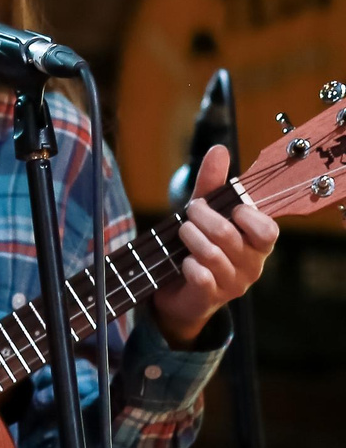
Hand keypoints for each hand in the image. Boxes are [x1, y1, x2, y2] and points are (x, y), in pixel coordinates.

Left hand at [151, 143, 278, 346]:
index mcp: (258, 243)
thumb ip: (213, 183)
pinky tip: (183, 260)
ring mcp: (233, 284)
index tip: (229, 206)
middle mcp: (252, 265)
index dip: (247, 215)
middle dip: (203, 217)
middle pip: (230, 236)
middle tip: (190, 211)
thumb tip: (219, 149)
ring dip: (191, 237)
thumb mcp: (206, 212)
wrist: (179, 289)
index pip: (268, 230)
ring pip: (212, 254)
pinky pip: (201, 276)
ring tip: (183, 231)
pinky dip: (188, 264)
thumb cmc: (199, 244)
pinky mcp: (211, 297)